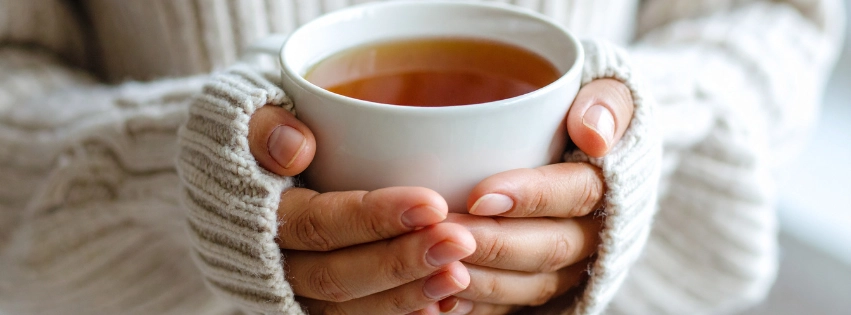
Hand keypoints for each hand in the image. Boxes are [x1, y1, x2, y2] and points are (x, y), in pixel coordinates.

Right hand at [248, 106, 475, 314]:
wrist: (230, 171)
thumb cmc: (248, 133)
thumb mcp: (240, 112)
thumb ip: (262, 126)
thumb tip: (295, 149)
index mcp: (256, 215)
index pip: (317, 222)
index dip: (373, 217)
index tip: (432, 203)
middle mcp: (272, 263)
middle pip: (336, 275)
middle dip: (400, 263)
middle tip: (458, 242)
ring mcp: (292, 289)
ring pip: (348, 307)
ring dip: (406, 294)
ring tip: (458, 274)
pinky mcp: (313, 300)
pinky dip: (397, 313)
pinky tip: (440, 303)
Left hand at [438, 79, 635, 314]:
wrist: (574, 147)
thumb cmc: (577, 111)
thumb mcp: (605, 88)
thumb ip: (607, 101)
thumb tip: (595, 135)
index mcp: (608, 184)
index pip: (578, 193)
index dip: (531, 197)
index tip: (479, 195)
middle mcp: (591, 234)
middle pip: (549, 247)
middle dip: (493, 243)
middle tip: (442, 231)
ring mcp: (564, 267)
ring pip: (528, 285)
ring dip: (481, 279)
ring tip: (432, 264)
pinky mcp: (535, 285)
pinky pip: (510, 308)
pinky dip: (476, 307)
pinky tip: (438, 300)